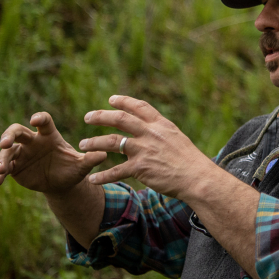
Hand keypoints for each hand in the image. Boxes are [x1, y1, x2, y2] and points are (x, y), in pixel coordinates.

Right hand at [0, 112, 107, 195]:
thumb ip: (90, 159)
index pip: (43, 121)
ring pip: (7, 151)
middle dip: (9, 135)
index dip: (39, 118)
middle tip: (5, 143)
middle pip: (17, 131)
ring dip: (2, 159)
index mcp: (50, 135)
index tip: (34, 120)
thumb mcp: (82, 166)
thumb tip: (104, 155)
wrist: (62, 183)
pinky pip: (4, 169)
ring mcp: (22, 153)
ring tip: (0, 170)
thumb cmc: (72, 169)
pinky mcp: (15, 167)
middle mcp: (33, 141)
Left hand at [79, 95, 214, 199]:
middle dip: (101, 116)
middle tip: (87, 117)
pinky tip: (92, 179)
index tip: (111, 99)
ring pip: (112, 142)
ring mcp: (144, 150)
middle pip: (120, 119)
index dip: (123, 101)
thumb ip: (161, 132)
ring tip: (82, 145)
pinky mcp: (141, 168)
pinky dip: (103, 176)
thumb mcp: (176, 138)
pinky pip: (116, 171)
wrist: (197, 177)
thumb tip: (151, 129)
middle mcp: (150, 133)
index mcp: (160, 124)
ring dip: (94, 142)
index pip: (139, 107)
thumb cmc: (189, 160)